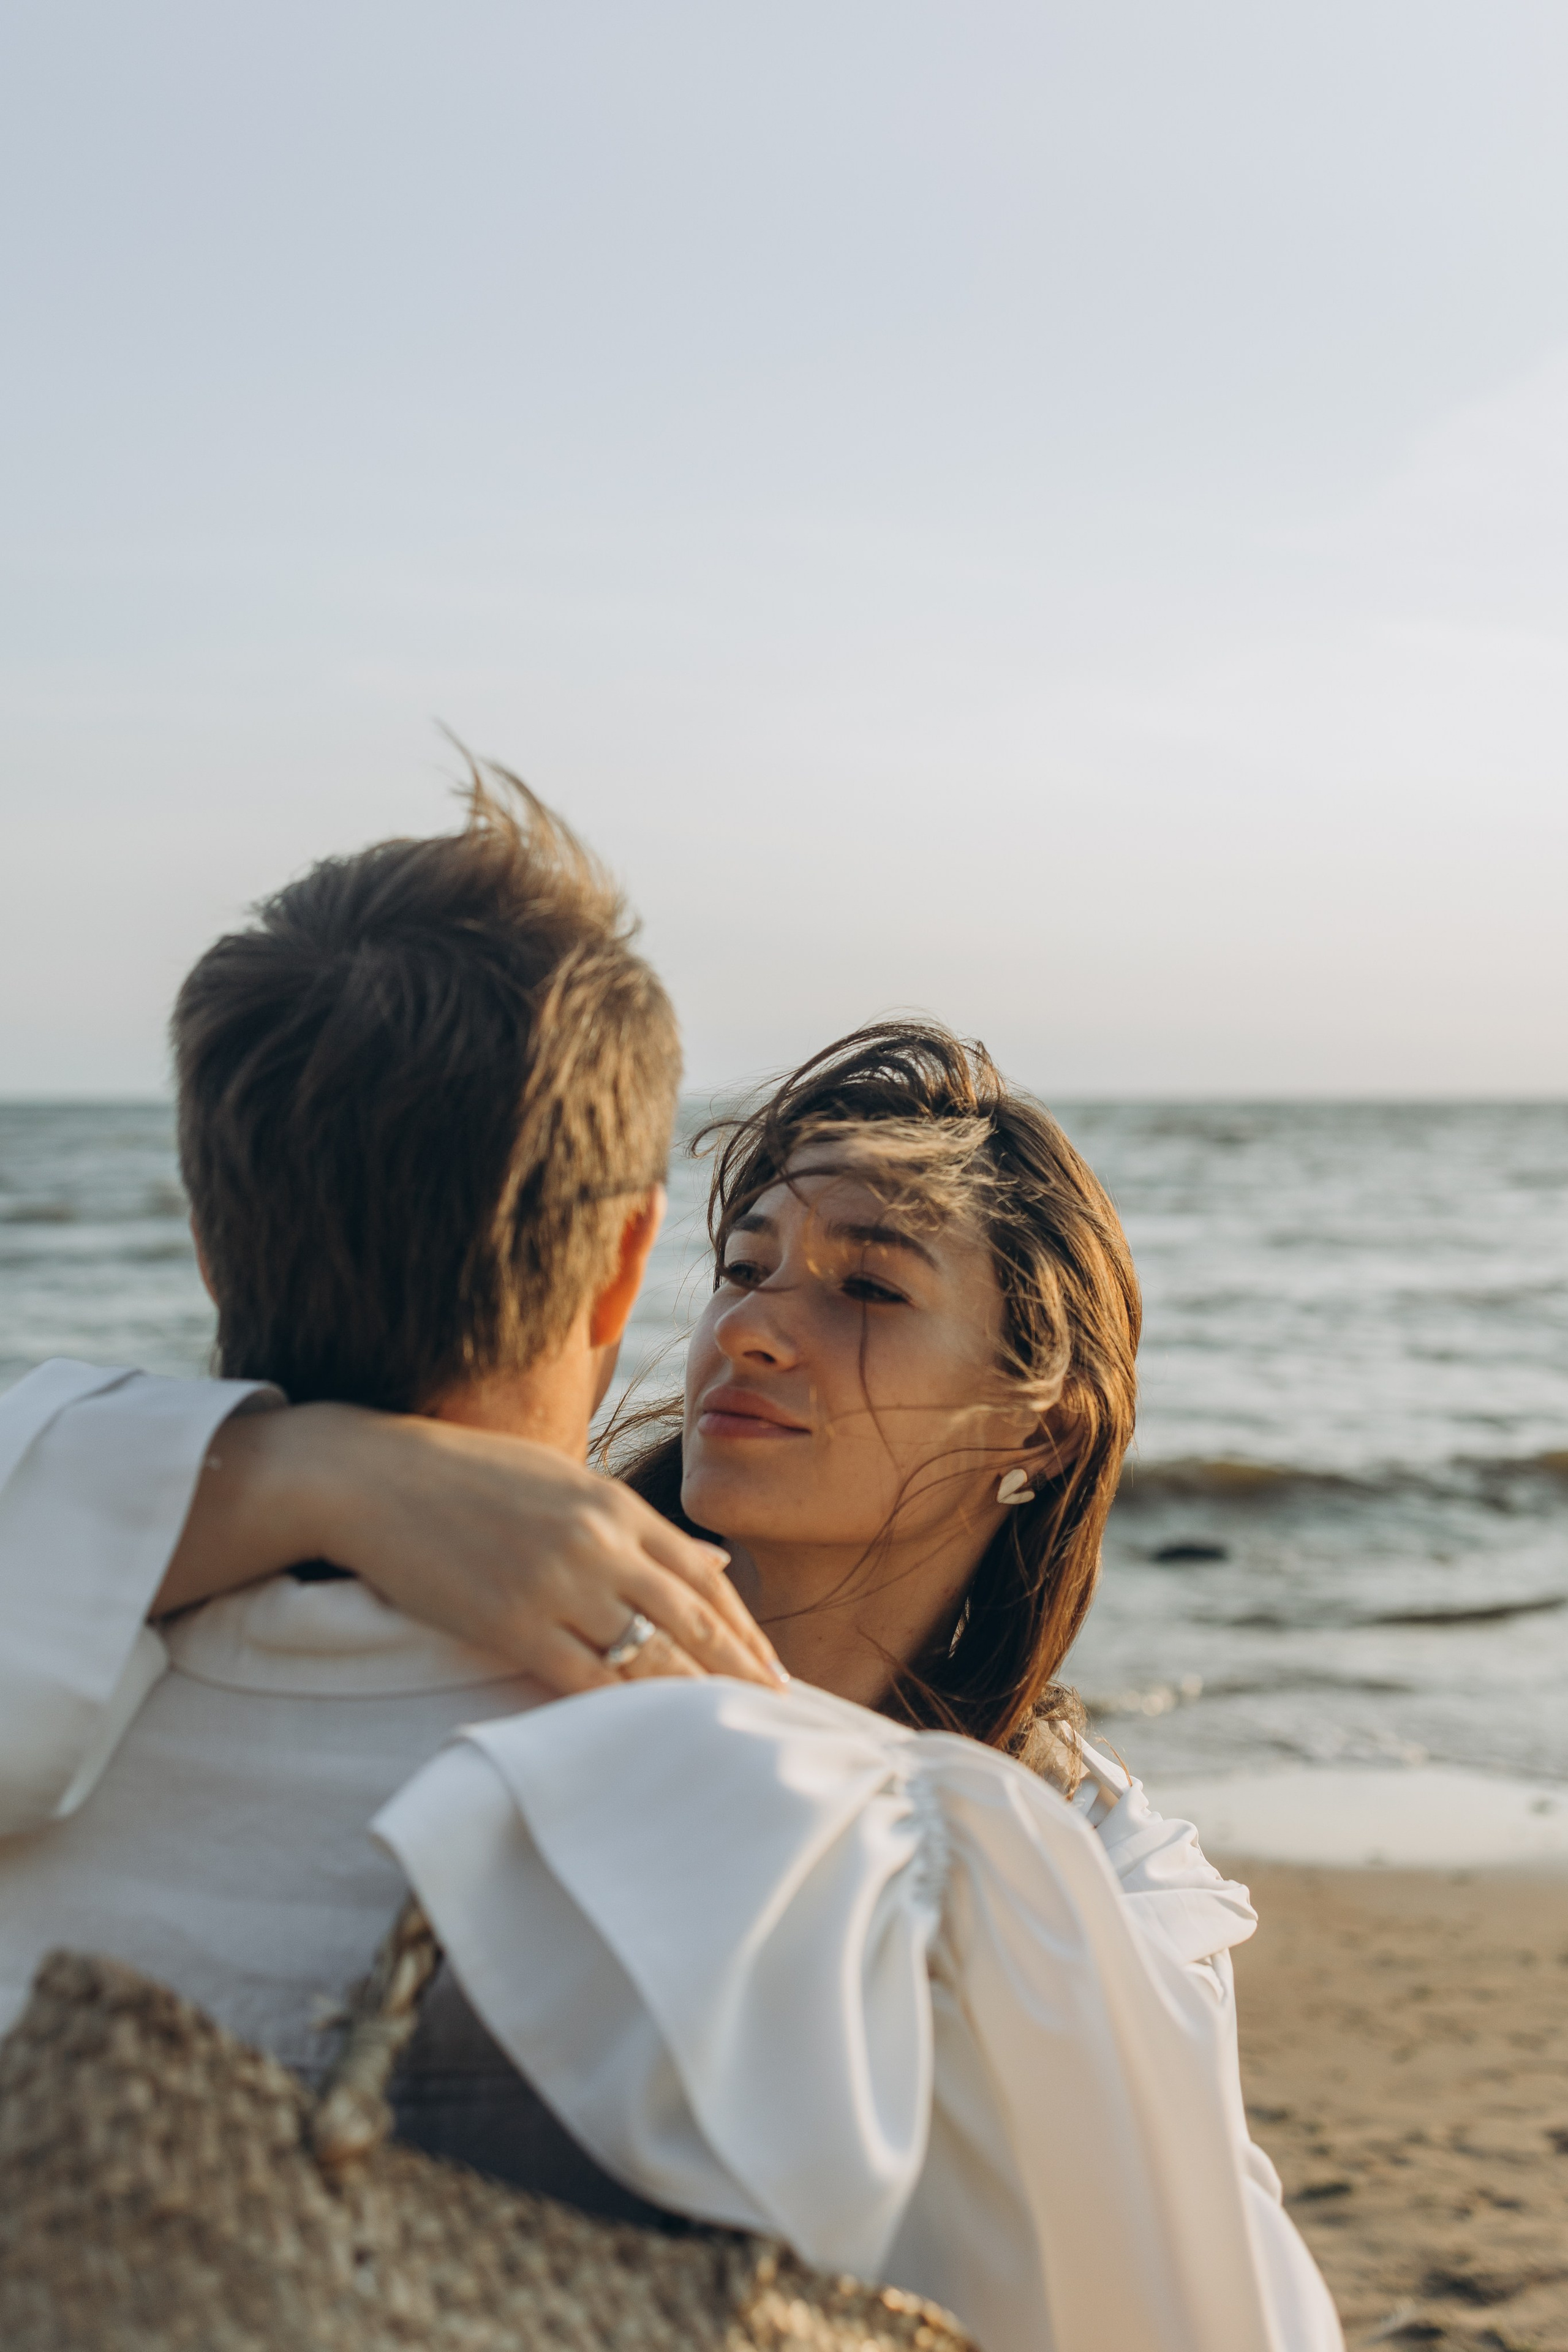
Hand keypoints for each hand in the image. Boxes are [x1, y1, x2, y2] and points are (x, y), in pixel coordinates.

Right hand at [155, 1401, 786, 1693]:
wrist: (374, 1476)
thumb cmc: (468, 1475)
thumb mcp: (565, 1478)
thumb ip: (639, 1523)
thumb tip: (713, 1557)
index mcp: (615, 1505)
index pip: (705, 1577)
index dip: (746, 1630)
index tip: (775, 1672)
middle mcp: (599, 1544)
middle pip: (692, 1621)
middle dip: (740, 1673)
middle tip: (775, 1717)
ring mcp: (556, 1584)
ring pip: (646, 1656)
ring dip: (691, 1700)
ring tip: (725, 1736)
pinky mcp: (510, 1623)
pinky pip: (582, 1679)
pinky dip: (620, 1710)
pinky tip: (647, 1736)